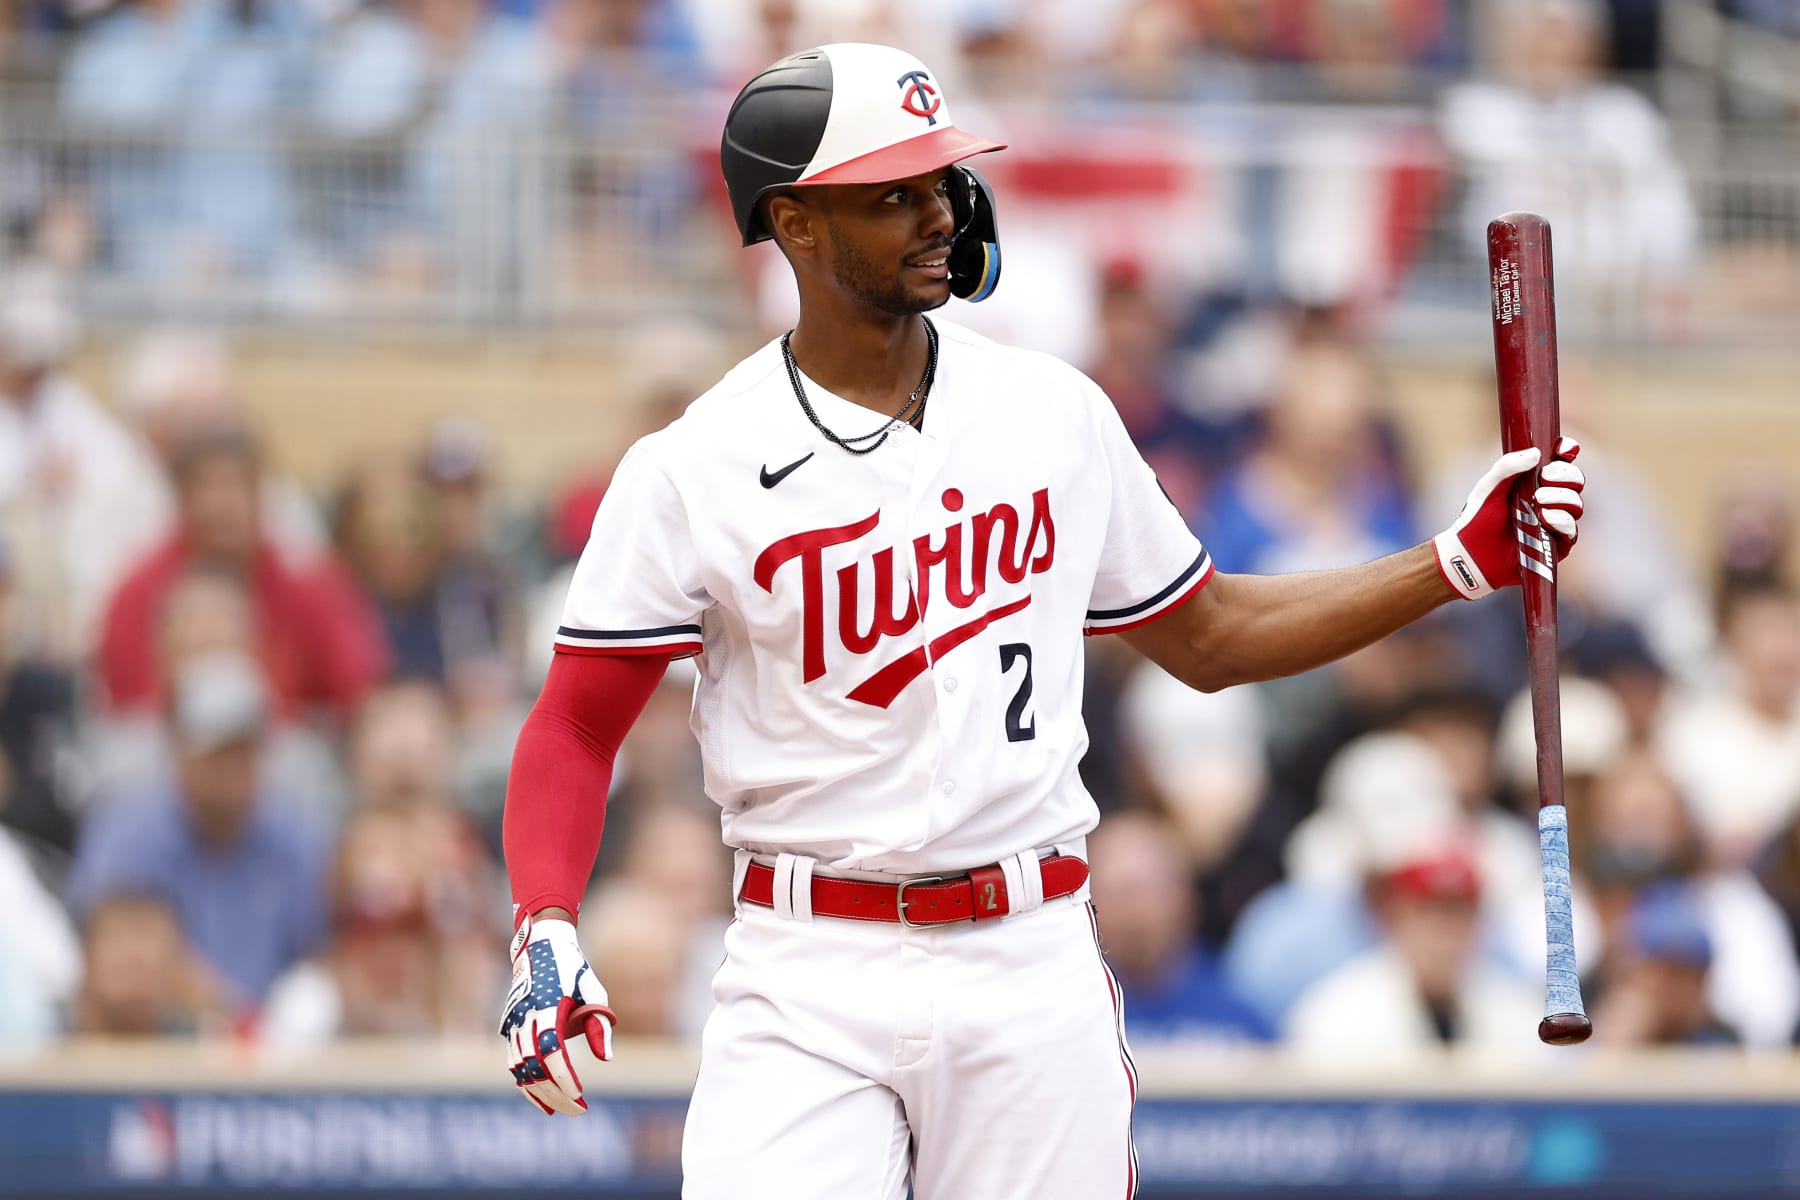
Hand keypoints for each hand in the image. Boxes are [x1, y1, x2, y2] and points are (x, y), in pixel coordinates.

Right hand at [499, 914, 614, 1114]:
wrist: (540, 946)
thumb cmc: (573, 969)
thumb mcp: (594, 990)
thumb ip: (600, 1023)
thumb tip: (606, 1058)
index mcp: (547, 1006)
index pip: (551, 1052)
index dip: (563, 1077)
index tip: (580, 1094)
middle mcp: (524, 1016)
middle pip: (534, 1067)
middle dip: (555, 1093)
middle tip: (578, 1110)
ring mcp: (512, 1022)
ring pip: (519, 1069)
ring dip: (539, 1092)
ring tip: (561, 1109)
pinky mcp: (508, 1027)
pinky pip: (512, 1063)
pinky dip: (525, 1083)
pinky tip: (542, 1098)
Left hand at [1433, 437, 1584, 599]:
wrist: (1470, 553)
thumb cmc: (1478, 518)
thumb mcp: (1489, 487)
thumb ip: (1507, 467)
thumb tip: (1536, 453)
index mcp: (1535, 480)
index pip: (1561, 461)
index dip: (1567, 451)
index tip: (1562, 449)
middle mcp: (1550, 499)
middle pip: (1576, 480)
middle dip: (1566, 475)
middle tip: (1545, 477)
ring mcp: (1555, 522)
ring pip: (1576, 504)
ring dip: (1562, 498)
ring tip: (1539, 500)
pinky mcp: (1556, 545)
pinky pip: (1571, 530)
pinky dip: (1561, 520)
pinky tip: (1546, 517)